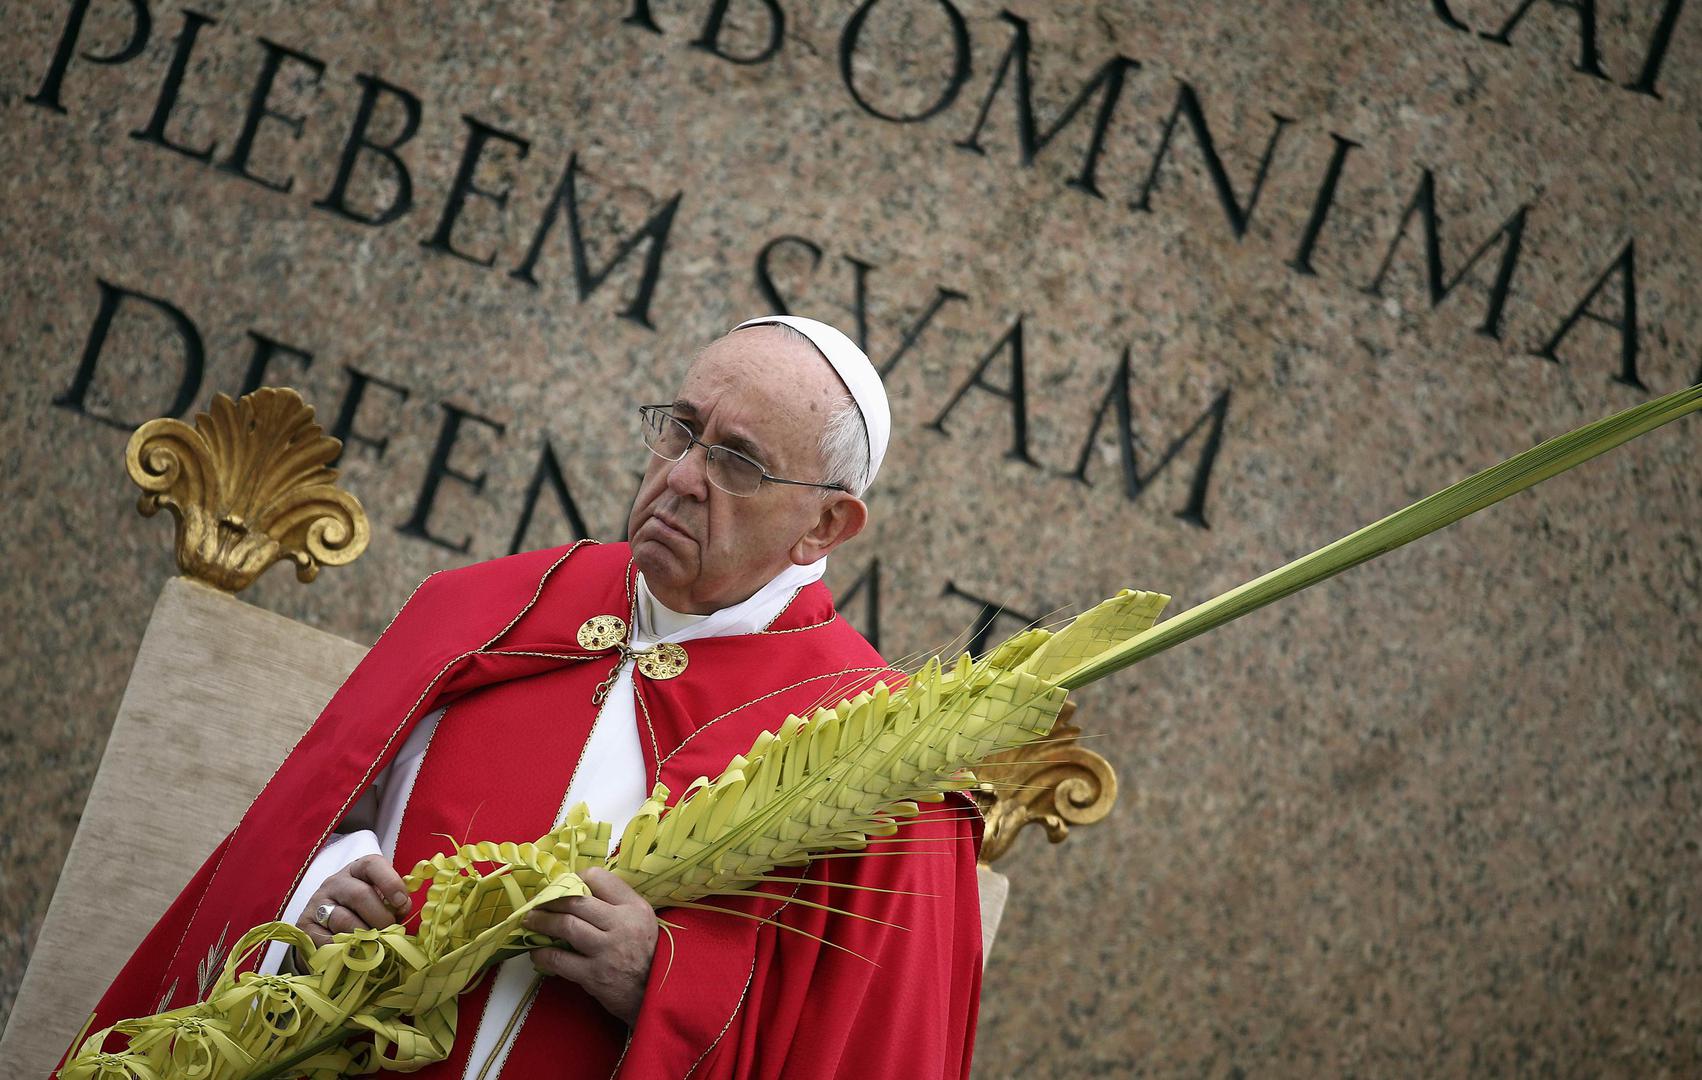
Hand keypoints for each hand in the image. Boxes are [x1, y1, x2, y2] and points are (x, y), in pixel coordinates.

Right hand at [295, 854, 411, 947]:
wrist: (326, 931)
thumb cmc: (364, 913)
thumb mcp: (381, 901)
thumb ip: (394, 903)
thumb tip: (402, 909)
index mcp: (357, 870)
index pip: (372, 865)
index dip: (390, 883)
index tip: (401, 903)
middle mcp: (335, 882)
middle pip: (360, 895)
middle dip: (380, 917)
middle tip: (390, 933)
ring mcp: (317, 902)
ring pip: (344, 919)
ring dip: (364, 936)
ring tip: (374, 945)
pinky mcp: (304, 924)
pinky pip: (328, 940)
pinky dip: (345, 949)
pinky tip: (353, 952)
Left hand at [523, 867, 658, 1024]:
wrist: (655, 994)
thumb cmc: (645, 954)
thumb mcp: (642, 920)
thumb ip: (617, 903)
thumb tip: (580, 888)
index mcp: (635, 907)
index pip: (599, 878)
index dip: (576, 879)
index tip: (565, 887)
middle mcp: (622, 924)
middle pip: (577, 901)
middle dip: (551, 900)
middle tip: (538, 903)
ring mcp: (606, 950)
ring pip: (566, 926)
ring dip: (542, 921)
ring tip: (530, 921)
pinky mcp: (593, 975)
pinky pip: (559, 960)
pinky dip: (542, 953)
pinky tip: (536, 951)